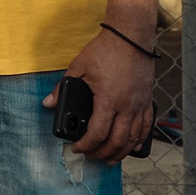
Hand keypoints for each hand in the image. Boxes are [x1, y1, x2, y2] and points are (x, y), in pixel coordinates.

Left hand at [46, 24, 157, 162]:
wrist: (131, 36)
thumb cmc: (104, 50)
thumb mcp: (78, 68)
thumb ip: (62, 88)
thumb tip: (48, 103)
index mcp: (108, 100)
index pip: (98, 133)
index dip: (86, 145)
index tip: (76, 147)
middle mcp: (127, 106)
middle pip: (117, 141)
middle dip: (102, 153)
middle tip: (91, 156)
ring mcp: (140, 104)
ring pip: (133, 138)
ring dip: (121, 151)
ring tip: (110, 158)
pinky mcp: (148, 100)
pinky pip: (146, 126)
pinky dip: (139, 140)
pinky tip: (133, 146)